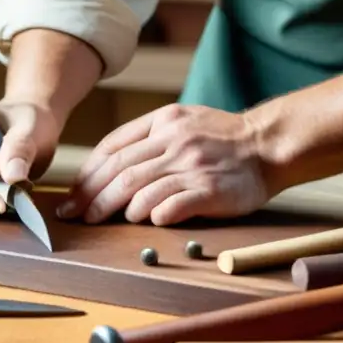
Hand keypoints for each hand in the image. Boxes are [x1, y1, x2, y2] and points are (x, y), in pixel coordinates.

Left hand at [57, 104, 269, 225]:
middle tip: (75, 215)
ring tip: (103, 220)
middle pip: (120, 171)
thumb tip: (109, 166)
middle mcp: (175, 141)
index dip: (88, 173)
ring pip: (138, 188)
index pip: (113, 147)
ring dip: (115, 207)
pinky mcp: (209, 190)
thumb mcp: (183, 121)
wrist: (268, 145)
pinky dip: (152, 214)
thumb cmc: (222, 138)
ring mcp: (192, 166)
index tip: (74, 194)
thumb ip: (149, 137)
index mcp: (164, 121)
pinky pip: (171, 205)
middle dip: (91, 196)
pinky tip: (144, 221)